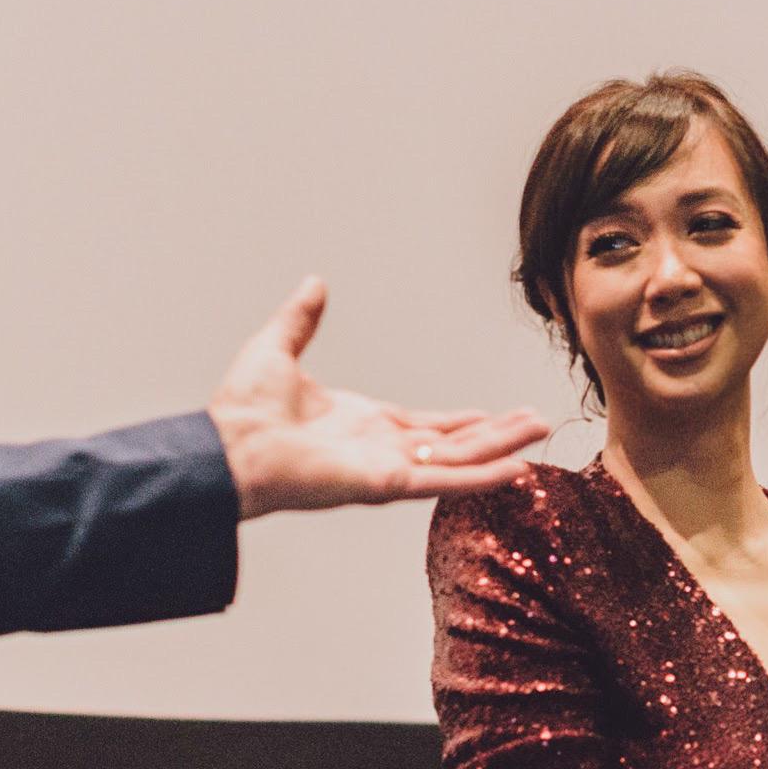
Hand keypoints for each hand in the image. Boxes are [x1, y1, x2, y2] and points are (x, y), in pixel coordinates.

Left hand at [210, 278, 548, 517]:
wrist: (227, 448)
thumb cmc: (241, 411)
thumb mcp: (277, 349)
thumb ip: (300, 320)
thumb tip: (313, 285)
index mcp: (363, 424)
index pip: (427, 426)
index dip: (463, 421)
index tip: (494, 414)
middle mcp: (381, 450)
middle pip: (455, 443)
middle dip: (498, 433)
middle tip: (537, 423)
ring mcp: (388, 469)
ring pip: (459, 458)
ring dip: (501, 447)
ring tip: (540, 433)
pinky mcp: (387, 484)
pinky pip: (445, 480)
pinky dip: (482, 476)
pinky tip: (516, 469)